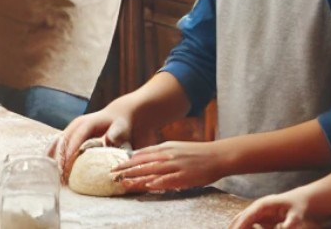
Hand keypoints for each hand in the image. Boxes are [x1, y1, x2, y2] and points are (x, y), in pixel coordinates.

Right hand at [48, 107, 133, 182]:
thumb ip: (115, 135)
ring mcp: (72, 128)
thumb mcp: (120, 128)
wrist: (116, 114)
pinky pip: (58, 144)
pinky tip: (51, 167)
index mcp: (87, 123)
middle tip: (58, 177)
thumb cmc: (119, 124)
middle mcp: (76, 124)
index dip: (69, 153)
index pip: (75, 139)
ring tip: (53, 175)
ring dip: (54, 158)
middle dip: (59, 159)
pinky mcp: (70, 133)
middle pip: (62, 141)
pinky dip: (54, 155)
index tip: (64, 168)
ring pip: (57, 142)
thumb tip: (107, 142)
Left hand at [109, 140, 230, 191]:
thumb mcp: (175, 147)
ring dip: (137, 177)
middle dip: (126, 169)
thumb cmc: (196, 153)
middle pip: (144, 163)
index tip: (114, 166)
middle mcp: (169, 155)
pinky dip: (158, 182)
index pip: (142, 154)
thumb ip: (158, 151)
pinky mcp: (186, 176)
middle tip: (112, 174)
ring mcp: (177, 166)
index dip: (127, 161)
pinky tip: (148, 185)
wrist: (218, 156)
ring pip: (153, 172)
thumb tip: (139, 155)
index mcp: (165, 148)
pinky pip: (170, 180)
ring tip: (124, 182)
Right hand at [228, 190, 315, 228]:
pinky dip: (243, 228)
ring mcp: (256, 212)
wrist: (297, 200)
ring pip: (241, 221)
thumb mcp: (296, 216)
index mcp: (262, 206)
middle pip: (239, 218)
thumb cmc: (297, 208)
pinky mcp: (259, 217)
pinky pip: (248, 224)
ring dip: (236, 227)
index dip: (239, 226)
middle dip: (232, 228)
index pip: (247, 217)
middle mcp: (256, 208)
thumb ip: (290, 224)